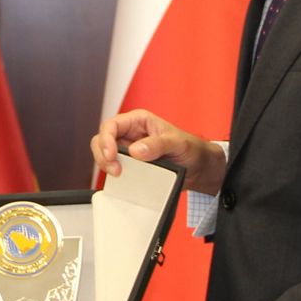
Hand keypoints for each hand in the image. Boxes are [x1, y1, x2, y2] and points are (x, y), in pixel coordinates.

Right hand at [91, 109, 226, 193]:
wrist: (198, 167)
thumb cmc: (190, 148)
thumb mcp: (176, 143)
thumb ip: (157, 145)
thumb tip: (135, 150)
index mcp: (138, 121)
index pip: (112, 125)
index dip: (106, 139)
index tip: (112, 155)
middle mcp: (130, 134)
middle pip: (102, 140)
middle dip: (103, 155)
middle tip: (115, 170)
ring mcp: (129, 150)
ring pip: (105, 154)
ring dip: (106, 165)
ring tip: (118, 175)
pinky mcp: (131, 165)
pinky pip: (115, 168)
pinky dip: (113, 174)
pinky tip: (122, 180)